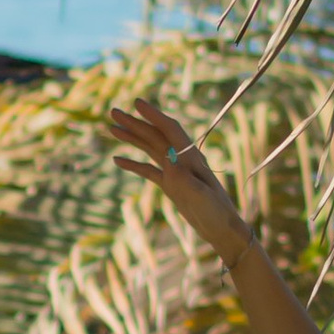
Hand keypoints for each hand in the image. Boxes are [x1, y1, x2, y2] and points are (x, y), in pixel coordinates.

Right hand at [107, 100, 249, 256]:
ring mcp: (175, 172)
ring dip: (132, 137)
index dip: (153, 115)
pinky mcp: (171, 185)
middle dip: (135, 122)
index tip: (136, 103)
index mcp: (191, 158)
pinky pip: (149, 170)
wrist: (222, 230)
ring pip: (150, 148)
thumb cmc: (217, 213)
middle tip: (113, 111)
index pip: (170, 130)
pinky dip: (133, 164)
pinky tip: (117, 160)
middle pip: (155, 135)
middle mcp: (182, 160)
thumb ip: (186, 179)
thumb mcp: (202, 197)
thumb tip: (169, 160)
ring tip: (112, 128)